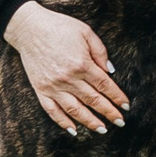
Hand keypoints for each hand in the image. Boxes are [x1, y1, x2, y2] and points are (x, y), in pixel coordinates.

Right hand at [4, 1, 129, 135]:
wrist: (29, 28)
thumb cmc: (59, 27)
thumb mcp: (85, 32)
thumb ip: (100, 52)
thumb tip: (110, 71)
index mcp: (82, 64)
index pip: (104, 85)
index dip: (117, 97)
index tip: (126, 106)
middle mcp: (68, 78)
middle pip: (93, 100)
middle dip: (109, 112)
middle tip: (120, 122)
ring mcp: (53, 86)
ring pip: (75, 110)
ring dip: (90, 122)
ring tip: (102, 129)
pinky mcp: (40, 89)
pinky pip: (52, 111)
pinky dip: (63, 122)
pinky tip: (74, 130)